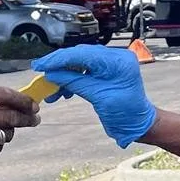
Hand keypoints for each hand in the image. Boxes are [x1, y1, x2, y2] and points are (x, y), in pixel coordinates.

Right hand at [39, 45, 157, 146]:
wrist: (139, 126)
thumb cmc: (126, 114)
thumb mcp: (98, 97)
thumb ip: (75, 82)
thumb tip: (52, 74)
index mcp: (118, 61)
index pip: (83, 54)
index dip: (59, 59)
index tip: (40, 65)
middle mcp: (115, 58)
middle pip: (80, 56)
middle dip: (59, 66)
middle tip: (41, 74)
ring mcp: (111, 65)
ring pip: (80, 64)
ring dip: (64, 75)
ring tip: (51, 91)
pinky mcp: (106, 73)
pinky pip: (84, 71)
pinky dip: (71, 80)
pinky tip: (62, 92)